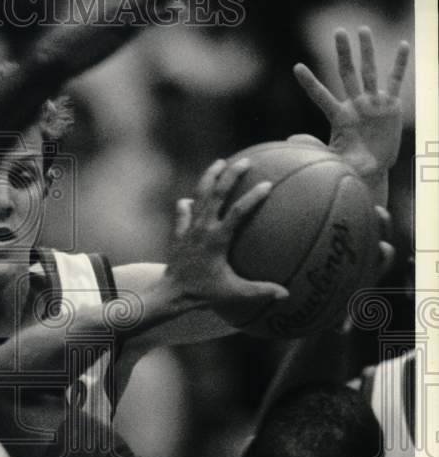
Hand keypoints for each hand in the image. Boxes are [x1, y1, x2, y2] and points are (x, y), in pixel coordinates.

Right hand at [31, 0, 212, 75]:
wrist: (56, 54)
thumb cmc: (70, 40)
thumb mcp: (96, 18)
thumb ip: (115, 0)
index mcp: (120, 0)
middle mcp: (124, 3)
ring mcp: (123, 16)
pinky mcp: (119, 33)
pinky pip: (145, 21)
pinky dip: (162, 14)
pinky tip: (180, 8)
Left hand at [163, 157, 288, 320]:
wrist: (170, 294)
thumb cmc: (203, 293)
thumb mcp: (234, 293)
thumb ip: (260, 291)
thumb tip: (286, 294)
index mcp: (217, 240)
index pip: (237, 212)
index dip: (252, 197)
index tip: (267, 184)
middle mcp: (202, 229)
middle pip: (216, 194)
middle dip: (230, 175)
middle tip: (245, 161)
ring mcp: (188, 228)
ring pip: (199, 195)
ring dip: (209, 177)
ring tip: (220, 163)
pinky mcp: (179, 232)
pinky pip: (184, 211)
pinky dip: (190, 202)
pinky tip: (194, 198)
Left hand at [292, 28, 409, 197]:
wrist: (371, 170)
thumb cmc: (349, 167)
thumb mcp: (332, 159)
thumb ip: (314, 148)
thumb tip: (291, 139)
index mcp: (339, 117)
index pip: (320, 96)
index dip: (310, 82)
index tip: (296, 67)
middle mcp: (355, 105)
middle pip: (347, 74)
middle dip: (343, 53)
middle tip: (338, 32)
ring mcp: (373, 103)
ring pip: (370, 71)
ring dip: (367, 51)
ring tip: (362, 30)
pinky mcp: (391, 106)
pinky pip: (397, 81)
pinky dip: (400, 64)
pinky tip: (403, 45)